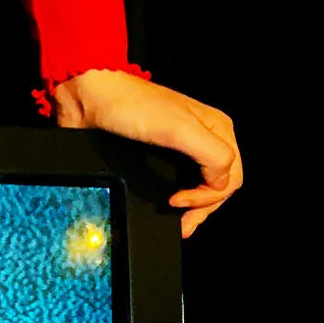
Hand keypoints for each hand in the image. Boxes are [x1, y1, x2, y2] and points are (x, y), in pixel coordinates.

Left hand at [53, 69, 242, 238]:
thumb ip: (212, 155)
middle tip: (182, 223)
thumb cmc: (132, 106)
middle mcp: (205, 138)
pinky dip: (180, 201)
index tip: (178, 201)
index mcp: (218, 129)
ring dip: (194, 209)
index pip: (231, 178)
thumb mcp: (180, 129)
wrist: (92, 98)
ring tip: (178, 222)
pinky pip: (181, 183)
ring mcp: (184, 148)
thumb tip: (219, 184)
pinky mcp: (162, 155)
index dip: (208, 197)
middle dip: (203, 208)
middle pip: (220, 186)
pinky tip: (168, 208)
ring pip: (203, 188)